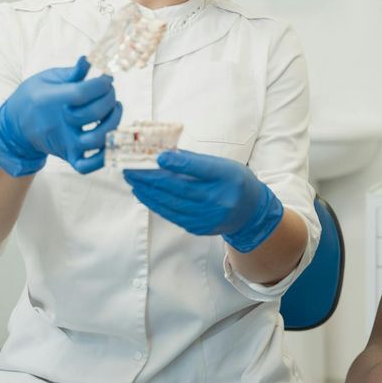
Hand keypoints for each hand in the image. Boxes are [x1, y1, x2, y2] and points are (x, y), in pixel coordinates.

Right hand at [0, 56, 121, 175]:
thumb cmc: (32, 98)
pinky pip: (87, 166)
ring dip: (113, 122)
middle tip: (109, 91)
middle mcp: (58, 124)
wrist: (14, 126)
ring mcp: (64, 143)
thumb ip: (71, 72)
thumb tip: (90, 60)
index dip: (100, 84)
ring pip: (96, 139)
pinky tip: (112, 137)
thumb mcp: (46, 78)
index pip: (82, 93)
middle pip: (93, 114)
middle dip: (109, 98)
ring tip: (115, 108)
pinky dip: (104, 157)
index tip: (106, 78)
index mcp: (49, 100)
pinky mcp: (68, 156)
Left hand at [123, 149, 283, 251]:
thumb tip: (164, 154)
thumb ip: (194, 161)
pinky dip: (156, 203)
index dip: (179, 162)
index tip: (158, 156)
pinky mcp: (198, 228)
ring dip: (148, 191)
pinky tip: (144, 194)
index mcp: (227, 177)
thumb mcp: (222, 165)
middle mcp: (218, 199)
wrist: (250, 212)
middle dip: (151, 178)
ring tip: (132, 180)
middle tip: (131, 168)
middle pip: (179, 188)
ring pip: (171, 204)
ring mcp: (207, 217)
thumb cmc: (234, 181)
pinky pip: (172, 214)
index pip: (201, 169)